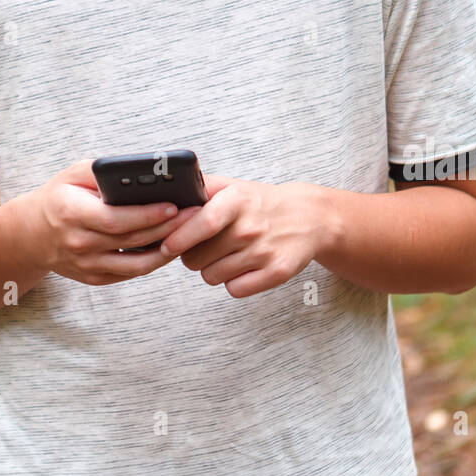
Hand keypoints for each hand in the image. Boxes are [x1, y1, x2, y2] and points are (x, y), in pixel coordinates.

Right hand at [28, 159, 202, 285]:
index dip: (148, 215)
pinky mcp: (95, 279)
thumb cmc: (59, 197)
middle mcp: (79, 244)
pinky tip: (171, 245)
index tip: (175, 206)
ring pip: (136, 264)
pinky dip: (153, 261)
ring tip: (190, 232)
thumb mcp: (73, 174)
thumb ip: (103, 172)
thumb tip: (141, 172)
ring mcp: (86, 266)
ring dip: (167, 249)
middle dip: (168, 228)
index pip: (116, 219)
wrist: (31, 235)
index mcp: (71, 214)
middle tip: (195, 214)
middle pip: (132, 240)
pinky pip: (131, 273)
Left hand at [159, 174, 334, 297]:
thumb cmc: (261, 202)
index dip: (180, 237)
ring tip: (225, 255)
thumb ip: (200, 188)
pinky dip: (232, 282)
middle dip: (192, 256)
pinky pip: (235, 290)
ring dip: (211, 269)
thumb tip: (167, 194)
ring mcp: (265, 251)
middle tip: (203, 247)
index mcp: (238, 201)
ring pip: (212, 276)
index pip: (203, 223)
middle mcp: (251, 227)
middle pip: (198, 258)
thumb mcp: (233, 186)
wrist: (309, 217)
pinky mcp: (277, 273)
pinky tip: (241, 266)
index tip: (166, 246)